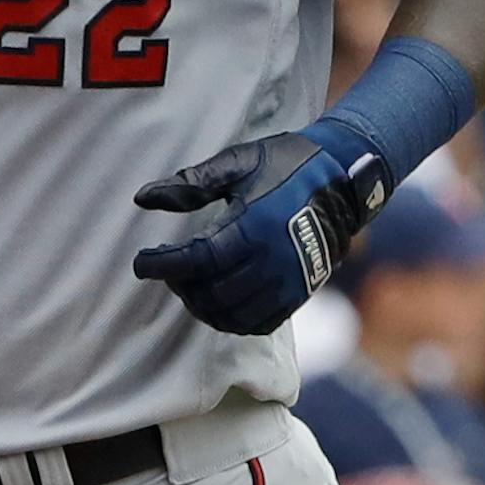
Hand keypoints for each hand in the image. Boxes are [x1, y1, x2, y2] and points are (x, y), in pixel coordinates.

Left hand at [132, 134, 387, 335]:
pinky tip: (217, 300)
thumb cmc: (286, 164)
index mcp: (254, 226)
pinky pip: (257, 323)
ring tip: (188, 284)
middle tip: (166, 268)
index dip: (163, 265)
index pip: (198, 259)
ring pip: (232, 314)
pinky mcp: (299, 294)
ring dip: (201, 305)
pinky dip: (230, 319)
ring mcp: (288, 282)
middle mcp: (272, 261)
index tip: (141, 262)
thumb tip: (143, 198)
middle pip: (211, 292)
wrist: (344, 179)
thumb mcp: (238, 162)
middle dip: (179, 284)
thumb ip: (191, 183)